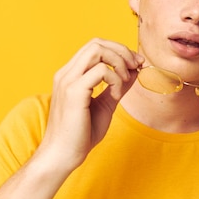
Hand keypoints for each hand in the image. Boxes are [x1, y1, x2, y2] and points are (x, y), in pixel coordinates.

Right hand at [40, 38, 143, 171]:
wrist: (62, 156)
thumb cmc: (81, 135)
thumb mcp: (106, 105)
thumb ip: (118, 87)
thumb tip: (134, 71)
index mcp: (71, 75)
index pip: (95, 47)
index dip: (119, 50)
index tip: (136, 64)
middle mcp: (66, 73)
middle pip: (96, 42)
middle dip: (122, 50)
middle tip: (136, 66)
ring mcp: (68, 81)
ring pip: (97, 50)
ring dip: (119, 60)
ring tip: (125, 80)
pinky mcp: (73, 92)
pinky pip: (101, 71)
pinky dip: (114, 79)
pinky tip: (115, 94)